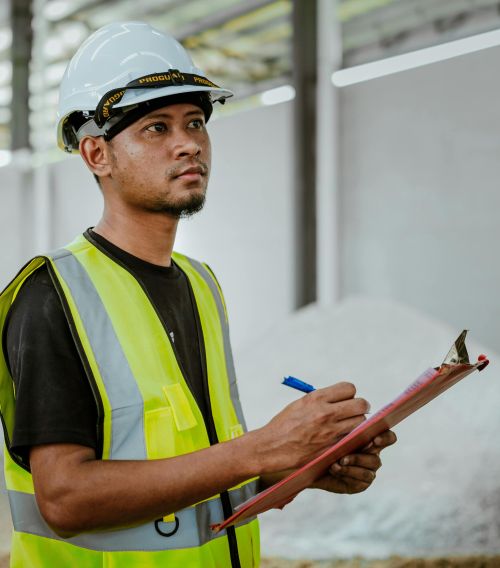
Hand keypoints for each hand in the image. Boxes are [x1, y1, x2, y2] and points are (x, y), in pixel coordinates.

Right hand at [253, 382, 369, 473]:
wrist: (273, 447)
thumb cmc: (284, 425)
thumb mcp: (301, 403)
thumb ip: (321, 400)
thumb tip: (339, 398)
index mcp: (317, 398)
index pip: (349, 388)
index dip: (349, 394)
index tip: (347, 399)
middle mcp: (326, 413)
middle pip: (361, 405)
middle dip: (359, 407)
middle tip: (354, 412)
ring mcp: (331, 431)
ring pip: (360, 422)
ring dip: (357, 423)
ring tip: (347, 426)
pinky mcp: (332, 447)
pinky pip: (352, 439)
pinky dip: (351, 438)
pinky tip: (343, 438)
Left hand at [311, 430, 396, 493]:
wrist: (313, 463)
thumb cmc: (325, 442)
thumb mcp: (334, 432)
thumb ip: (345, 428)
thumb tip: (350, 421)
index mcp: (370, 439)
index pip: (387, 437)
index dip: (385, 438)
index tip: (375, 438)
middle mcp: (372, 455)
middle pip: (377, 457)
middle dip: (361, 456)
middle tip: (346, 456)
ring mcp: (367, 471)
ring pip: (368, 469)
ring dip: (353, 464)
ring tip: (337, 461)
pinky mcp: (360, 484)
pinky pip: (359, 480)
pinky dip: (346, 473)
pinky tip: (334, 468)